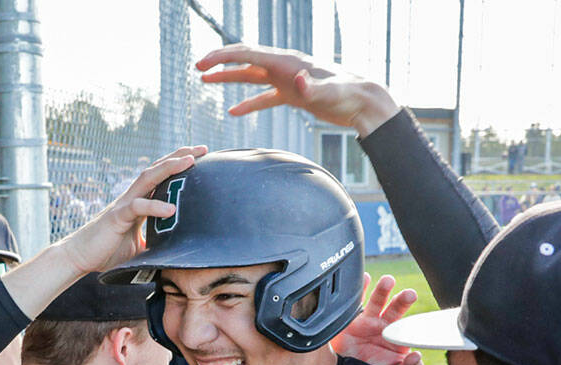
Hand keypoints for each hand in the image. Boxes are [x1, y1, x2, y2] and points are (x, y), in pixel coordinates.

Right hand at [59, 146, 208, 274]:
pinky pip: (137, 207)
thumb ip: (156, 243)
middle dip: (180, 156)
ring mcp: (124, 204)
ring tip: (190, 161)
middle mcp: (132, 197)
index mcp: (139, 201)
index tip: (202, 156)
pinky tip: (171, 208)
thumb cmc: (108, 251)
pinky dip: (155, 206)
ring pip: (148, 178)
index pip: (162, 176)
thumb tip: (178, 253)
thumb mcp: (141, 246)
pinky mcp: (116, 216)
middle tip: (203, 148)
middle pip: (158, 168)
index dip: (180, 164)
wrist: (80, 257)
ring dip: (169, 167)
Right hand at [196, 44, 397, 136]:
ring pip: (251, 77)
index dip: (223, 58)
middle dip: (220, 64)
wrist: (363, 103)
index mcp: (287, 62)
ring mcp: (287, 80)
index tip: (202, 64)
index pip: (248, 55)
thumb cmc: (349, 94)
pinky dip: (248, 103)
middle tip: (197, 69)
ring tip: (205, 81)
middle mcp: (284, 67)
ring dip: (229, 79)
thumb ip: (313, 87)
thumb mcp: (331, 92)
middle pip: (245, 61)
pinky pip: (264, 98)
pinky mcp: (293, 96)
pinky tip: (233, 112)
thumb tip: (297, 81)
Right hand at [330, 275, 423, 364]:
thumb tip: (417, 358)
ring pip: (377, 302)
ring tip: (388, 281)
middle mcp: (384, 326)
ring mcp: (367, 321)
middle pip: (395, 309)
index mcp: (397, 338)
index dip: (413, 325)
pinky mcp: (350, 320)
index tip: (416, 321)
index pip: (408, 327)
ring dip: (382, 290)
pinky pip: (355, 302)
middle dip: (402, 301)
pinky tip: (364, 278)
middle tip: (409, 295)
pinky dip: (359, 289)